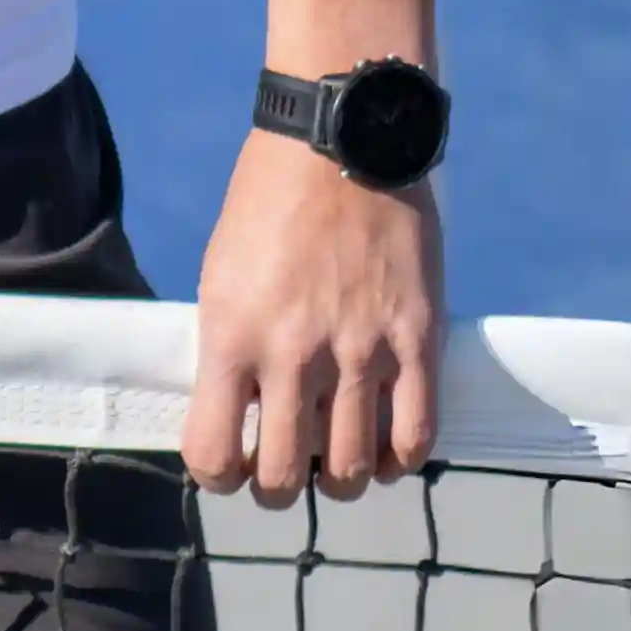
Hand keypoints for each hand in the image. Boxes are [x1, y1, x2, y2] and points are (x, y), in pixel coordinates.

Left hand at [182, 130, 442, 505]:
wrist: (339, 143)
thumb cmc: (268, 206)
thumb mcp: (221, 277)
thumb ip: (229, 348)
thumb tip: (236, 413)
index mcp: (232, 337)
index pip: (214, 454)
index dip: (218, 475)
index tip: (227, 464)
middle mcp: (295, 355)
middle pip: (285, 477)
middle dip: (277, 488)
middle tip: (282, 471)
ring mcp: (361, 352)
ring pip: (352, 471)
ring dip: (340, 480)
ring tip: (336, 461)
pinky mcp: (417, 341)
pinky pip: (415, 437)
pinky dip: (398, 460)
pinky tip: (385, 449)